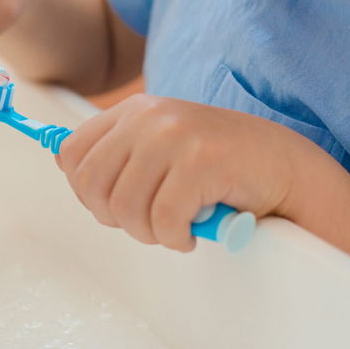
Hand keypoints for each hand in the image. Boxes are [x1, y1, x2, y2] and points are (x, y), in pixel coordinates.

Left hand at [56, 93, 307, 250]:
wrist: (286, 167)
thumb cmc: (221, 165)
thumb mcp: (161, 147)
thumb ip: (117, 151)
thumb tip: (63, 163)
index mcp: (135, 110)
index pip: (72, 154)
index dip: (87, 191)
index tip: (115, 205)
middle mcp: (150, 117)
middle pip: (92, 186)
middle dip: (117, 218)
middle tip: (149, 223)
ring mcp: (176, 136)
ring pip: (125, 209)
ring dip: (149, 232)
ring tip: (175, 227)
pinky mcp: (201, 163)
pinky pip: (163, 221)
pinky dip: (176, 238)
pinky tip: (194, 230)